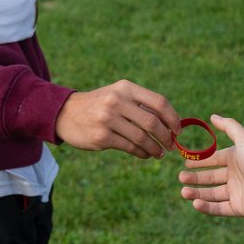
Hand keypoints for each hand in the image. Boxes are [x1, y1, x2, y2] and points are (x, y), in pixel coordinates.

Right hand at [55, 80, 180, 158]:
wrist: (65, 113)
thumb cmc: (100, 105)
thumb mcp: (118, 95)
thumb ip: (141, 104)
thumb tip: (171, 122)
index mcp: (125, 88)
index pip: (159, 102)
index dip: (173, 118)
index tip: (178, 130)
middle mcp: (117, 101)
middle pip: (152, 122)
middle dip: (166, 136)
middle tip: (171, 145)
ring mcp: (108, 119)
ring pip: (142, 138)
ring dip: (155, 148)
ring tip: (159, 153)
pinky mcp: (101, 137)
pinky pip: (129, 148)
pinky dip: (142, 153)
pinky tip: (145, 154)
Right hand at [178, 115, 243, 218]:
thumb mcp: (243, 138)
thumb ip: (228, 126)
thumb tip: (212, 116)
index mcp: (236, 160)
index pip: (214, 160)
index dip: (200, 162)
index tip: (185, 163)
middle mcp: (236, 176)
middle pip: (210, 178)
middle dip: (195, 178)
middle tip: (181, 177)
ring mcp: (237, 193)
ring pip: (212, 194)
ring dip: (197, 193)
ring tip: (183, 192)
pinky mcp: (238, 208)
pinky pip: (218, 208)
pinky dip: (206, 207)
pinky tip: (195, 203)